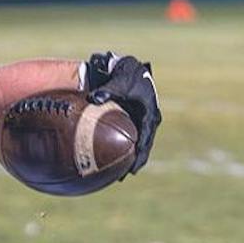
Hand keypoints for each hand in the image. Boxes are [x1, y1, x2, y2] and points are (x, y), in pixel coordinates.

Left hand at [83, 51, 161, 173]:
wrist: (129, 67)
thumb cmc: (126, 74)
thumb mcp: (119, 80)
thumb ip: (108, 90)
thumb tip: (93, 98)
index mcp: (149, 111)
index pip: (146, 135)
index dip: (141, 150)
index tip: (135, 162)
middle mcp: (149, 118)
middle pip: (146, 144)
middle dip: (138, 160)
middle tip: (128, 174)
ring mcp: (144, 121)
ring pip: (141, 144)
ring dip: (133, 158)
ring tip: (122, 175)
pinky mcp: (137, 121)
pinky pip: (134, 138)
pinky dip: (127, 150)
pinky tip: (116, 162)